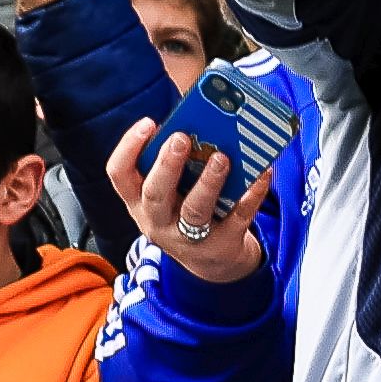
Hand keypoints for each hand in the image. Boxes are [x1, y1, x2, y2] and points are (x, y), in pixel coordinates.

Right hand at [109, 120, 270, 285]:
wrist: (212, 262)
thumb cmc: (186, 211)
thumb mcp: (170, 192)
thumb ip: (177, 162)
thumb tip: (201, 119)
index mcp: (139, 201)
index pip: (119, 174)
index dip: (129, 147)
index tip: (149, 122)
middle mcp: (157, 221)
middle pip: (155, 194)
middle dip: (167, 165)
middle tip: (182, 138)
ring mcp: (188, 238)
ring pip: (194, 211)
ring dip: (208, 183)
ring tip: (221, 158)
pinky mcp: (221, 245)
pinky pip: (236, 219)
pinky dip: (250, 195)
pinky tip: (261, 174)